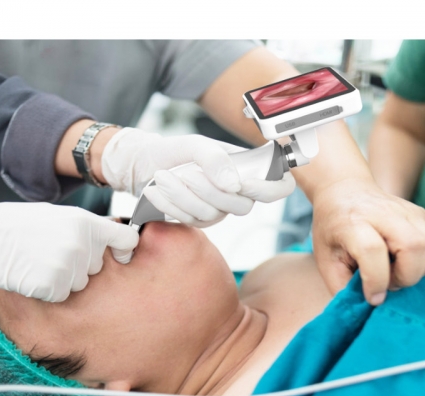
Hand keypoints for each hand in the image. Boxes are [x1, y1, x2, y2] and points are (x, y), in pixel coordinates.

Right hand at [0, 202, 138, 301]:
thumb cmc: (21, 224)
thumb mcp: (60, 216)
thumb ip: (89, 227)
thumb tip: (116, 236)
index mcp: (86, 222)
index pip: (126, 240)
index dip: (125, 250)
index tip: (120, 255)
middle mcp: (82, 244)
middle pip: (98, 266)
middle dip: (81, 264)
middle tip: (53, 251)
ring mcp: (68, 266)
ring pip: (81, 282)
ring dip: (65, 277)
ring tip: (40, 260)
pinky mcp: (53, 286)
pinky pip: (63, 294)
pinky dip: (50, 289)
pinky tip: (33, 273)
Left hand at [101, 128, 294, 227]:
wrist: (146, 163)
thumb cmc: (175, 150)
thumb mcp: (194, 144)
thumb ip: (214, 158)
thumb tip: (233, 185)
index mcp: (247, 169)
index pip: (279, 186)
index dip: (269, 190)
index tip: (243, 183)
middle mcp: (237, 193)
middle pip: (242, 206)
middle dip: (210, 191)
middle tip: (185, 173)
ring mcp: (219, 209)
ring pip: (213, 215)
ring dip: (183, 197)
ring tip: (162, 177)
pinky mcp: (198, 220)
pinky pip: (191, 221)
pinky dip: (171, 206)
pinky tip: (156, 191)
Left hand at [311, 178, 424, 304]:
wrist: (343, 192)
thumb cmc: (331, 229)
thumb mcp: (324, 258)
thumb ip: (340, 285)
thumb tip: (364, 308)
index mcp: (353, 223)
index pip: (372, 250)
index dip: (376, 280)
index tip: (372, 297)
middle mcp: (383, 213)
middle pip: (414, 247)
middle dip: (405, 276)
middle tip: (387, 281)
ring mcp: (408, 211)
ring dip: (419, 270)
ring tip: (396, 271)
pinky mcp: (422, 215)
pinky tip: (403, 261)